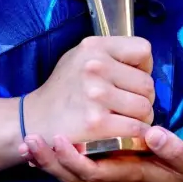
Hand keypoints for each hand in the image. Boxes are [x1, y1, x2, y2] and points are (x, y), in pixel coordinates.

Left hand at [19, 126, 182, 181]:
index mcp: (131, 176)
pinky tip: (35, 149)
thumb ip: (174, 150)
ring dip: (46, 163)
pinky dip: (51, 163)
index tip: (59, 140)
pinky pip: (71, 172)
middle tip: (31, 141)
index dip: (76, 159)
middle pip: (75, 177)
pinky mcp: (99, 174)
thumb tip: (154, 133)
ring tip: (27, 144)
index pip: (98, 171)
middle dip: (51, 162)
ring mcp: (103, 180)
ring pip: (69, 177)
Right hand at [21, 36, 153, 148]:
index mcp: (94, 47)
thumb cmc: (64, 89)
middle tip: (127, 106)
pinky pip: (136, 128)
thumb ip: (111, 56)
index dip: (143, 67)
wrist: (34, 119)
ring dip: (140, 119)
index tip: (131, 79)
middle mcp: (94, 66)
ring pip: (145, 108)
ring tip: (124, 119)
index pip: (144, 50)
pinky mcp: (96, 123)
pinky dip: (137, 135)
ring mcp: (95, 95)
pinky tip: (126, 134)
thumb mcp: (81, 58)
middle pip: (147, 84)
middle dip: (143, 98)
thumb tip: (145, 66)